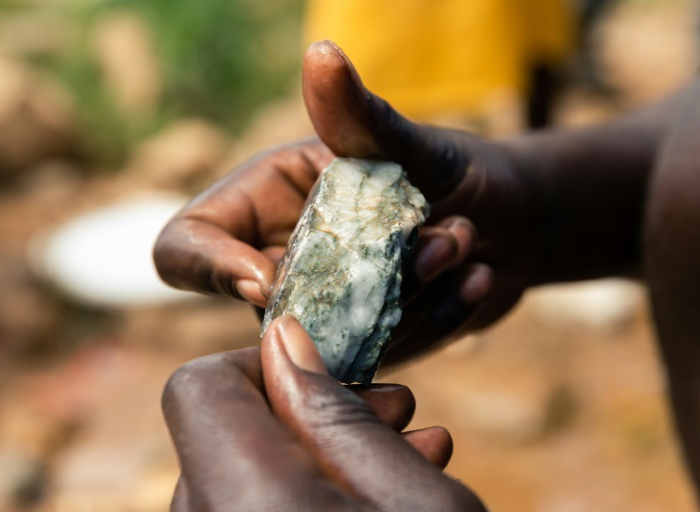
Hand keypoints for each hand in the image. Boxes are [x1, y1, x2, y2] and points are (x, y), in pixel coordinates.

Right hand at [154, 41, 539, 362]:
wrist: (513, 221)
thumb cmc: (457, 170)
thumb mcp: (414, 145)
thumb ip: (362, 120)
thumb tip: (321, 55)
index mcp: (265, 205)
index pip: (185, 247)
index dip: (209, 268)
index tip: (271, 276)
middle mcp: (285, 262)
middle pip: (274, 307)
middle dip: (364, 280)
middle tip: (439, 240)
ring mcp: (326, 310)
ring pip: (334, 338)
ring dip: (414, 295)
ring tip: (463, 240)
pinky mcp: (368, 346)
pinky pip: (384, 357)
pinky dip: (438, 319)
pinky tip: (479, 275)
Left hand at [162, 315, 486, 510]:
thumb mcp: (416, 497)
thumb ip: (334, 412)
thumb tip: (283, 340)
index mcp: (245, 497)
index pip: (201, 385)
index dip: (265, 358)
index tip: (337, 364)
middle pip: (222, 425)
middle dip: (307, 403)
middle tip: (399, 408)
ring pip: (241, 468)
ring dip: (317, 443)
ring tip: (408, 445)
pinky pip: (250, 503)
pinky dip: (306, 484)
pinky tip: (385, 487)